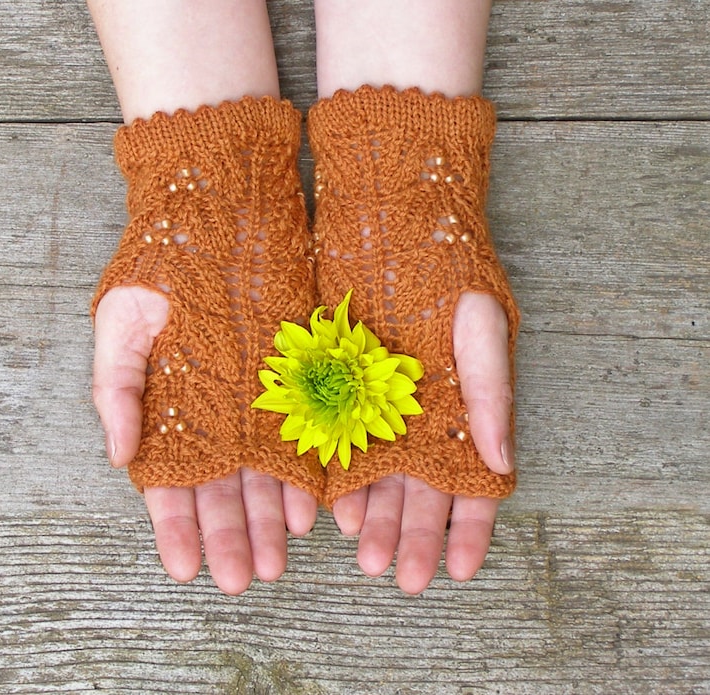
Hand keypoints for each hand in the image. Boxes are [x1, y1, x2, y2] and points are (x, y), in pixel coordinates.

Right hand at [92, 286, 317, 594]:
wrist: (213, 226)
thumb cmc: (157, 276)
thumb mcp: (120, 329)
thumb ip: (116, 391)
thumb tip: (117, 456)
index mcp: (167, 415)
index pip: (169, 484)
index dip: (176, 528)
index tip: (185, 568)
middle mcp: (212, 421)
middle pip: (221, 491)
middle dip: (229, 537)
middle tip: (238, 580)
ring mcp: (252, 406)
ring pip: (261, 476)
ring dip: (267, 522)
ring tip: (274, 562)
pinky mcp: (290, 386)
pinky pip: (297, 439)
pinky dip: (300, 477)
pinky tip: (305, 514)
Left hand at [331, 292, 513, 593]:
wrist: (391, 232)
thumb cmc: (451, 278)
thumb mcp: (480, 328)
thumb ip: (490, 393)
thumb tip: (502, 463)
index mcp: (466, 412)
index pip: (474, 484)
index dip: (469, 528)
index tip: (460, 569)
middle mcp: (425, 421)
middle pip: (422, 493)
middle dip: (414, 536)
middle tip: (401, 577)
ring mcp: (382, 411)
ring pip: (381, 480)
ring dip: (376, 520)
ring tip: (365, 555)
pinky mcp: (342, 394)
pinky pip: (341, 448)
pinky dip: (341, 481)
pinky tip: (333, 512)